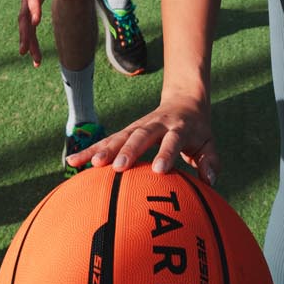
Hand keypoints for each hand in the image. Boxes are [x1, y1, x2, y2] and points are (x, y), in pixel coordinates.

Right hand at [16, 0, 95, 64]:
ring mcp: (25, 5)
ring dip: (28, 43)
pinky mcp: (27, 11)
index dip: (34, 8)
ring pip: (24, 26)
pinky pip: (27, 28)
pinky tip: (35, 57)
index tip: (36, 21)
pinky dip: (30, 42)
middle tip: (28, 51)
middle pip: (25, 17)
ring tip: (37, 62)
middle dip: (26, 34)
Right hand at [66, 92, 218, 184]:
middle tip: (119, 167)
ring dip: (104, 150)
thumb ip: (210, 162)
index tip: (159, 170)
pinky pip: (106, 141)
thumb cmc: (197, 130)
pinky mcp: (126, 131)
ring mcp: (138, 126)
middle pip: (140, 136)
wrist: (184, 101)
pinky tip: (73, 162)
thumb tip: (209, 182)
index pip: (172, 140)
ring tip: (89, 165)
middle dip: (129, 151)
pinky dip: (90, 150)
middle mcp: (156, 125)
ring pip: (119, 137)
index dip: (166, 153)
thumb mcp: (209, 144)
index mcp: (178, 128)